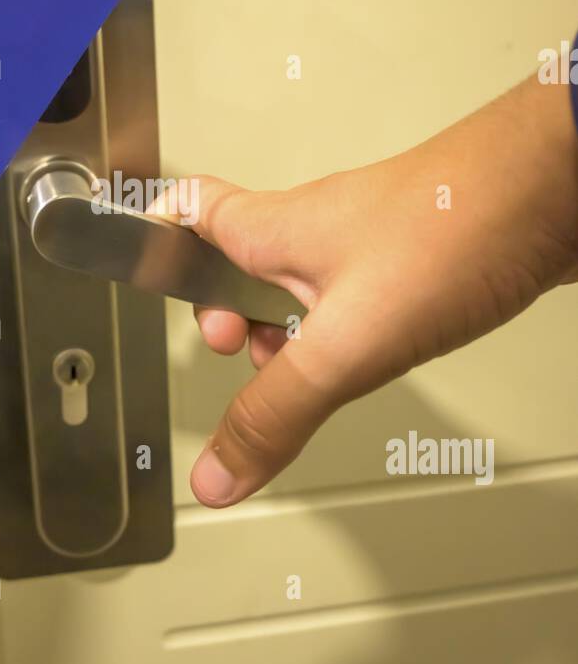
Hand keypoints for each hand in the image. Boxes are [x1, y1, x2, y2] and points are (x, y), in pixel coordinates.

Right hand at [182, 72, 577, 506]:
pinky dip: (342, 330)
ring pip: (297, 285)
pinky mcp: (411, 255)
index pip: (186, 210)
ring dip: (290, 334)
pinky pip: (352, 294)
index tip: (129, 271)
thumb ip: (276, 411)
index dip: (150, 237)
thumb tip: (215, 474)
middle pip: (236, 263)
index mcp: (271, 229)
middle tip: (237, 354)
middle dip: (228, 318)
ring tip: (310, 370)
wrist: (555, 189)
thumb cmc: (455, 228)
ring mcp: (364, 238)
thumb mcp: (346, 341)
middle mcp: (311, 226)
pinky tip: (371, 355)